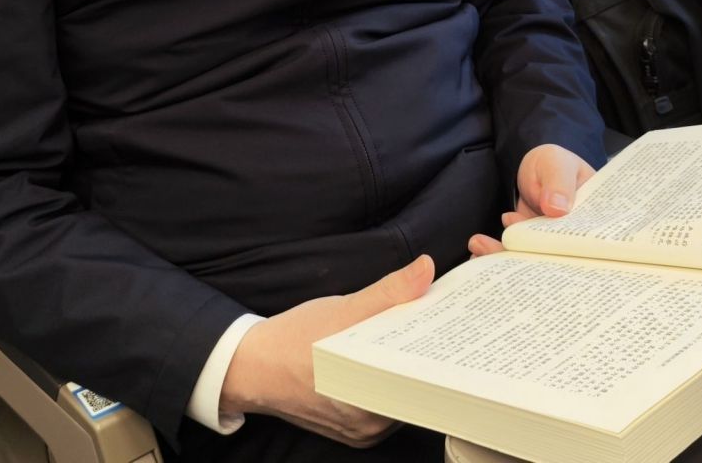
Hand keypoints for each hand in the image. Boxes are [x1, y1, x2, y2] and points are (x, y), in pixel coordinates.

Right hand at [218, 255, 433, 446]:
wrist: (252, 367)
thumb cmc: (293, 340)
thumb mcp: (344, 309)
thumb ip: (389, 292)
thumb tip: (425, 269)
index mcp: (371, 402)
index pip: (424, 381)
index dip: (439, 354)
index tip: (449, 330)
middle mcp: (370, 425)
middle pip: (415, 389)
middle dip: (425, 357)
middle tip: (437, 327)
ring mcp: (363, 432)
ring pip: (402, 398)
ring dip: (409, 370)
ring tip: (417, 338)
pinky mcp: (356, 431)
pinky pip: (385, 406)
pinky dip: (391, 382)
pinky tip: (391, 358)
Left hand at [466, 144, 595, 257]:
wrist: (533, 166)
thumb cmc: (552, 162)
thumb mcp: (556, 165)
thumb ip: (558, 183)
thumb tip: (556, 209)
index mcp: (593, 219)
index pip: (587, 242)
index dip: (568, 251)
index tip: (543, 251)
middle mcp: (574, 236)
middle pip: (555, 255)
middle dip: (529, 259)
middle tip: (502, 254)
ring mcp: (550, 242)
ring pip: (531, 256)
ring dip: (506, 254)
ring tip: (479, 246)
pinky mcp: (531, 244)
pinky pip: (516, 252)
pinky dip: (498, 251)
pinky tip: (479, 249)